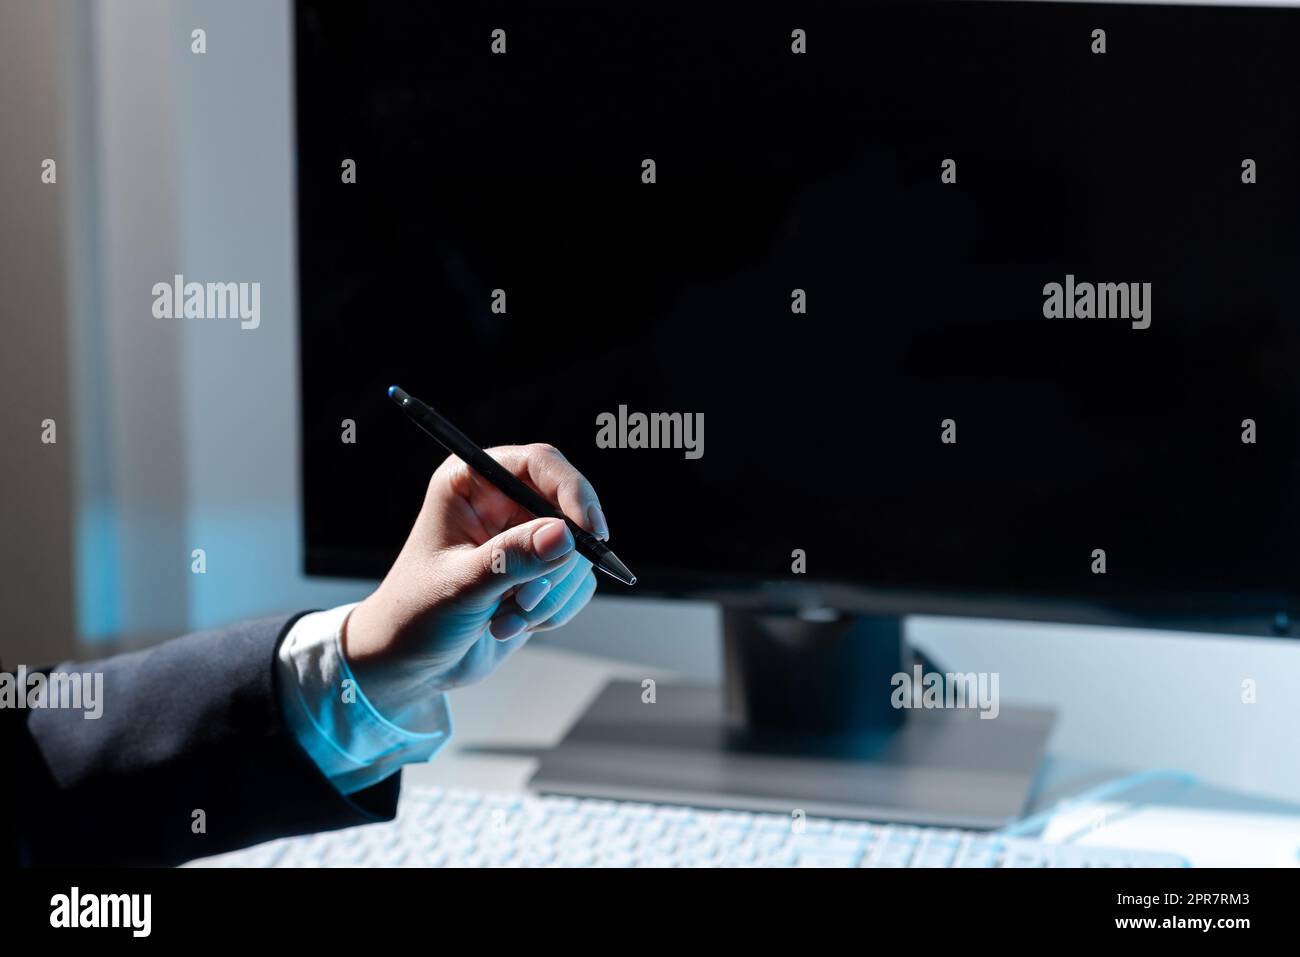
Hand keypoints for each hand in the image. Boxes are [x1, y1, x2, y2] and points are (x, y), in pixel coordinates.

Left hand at [342, 443, 608, 724]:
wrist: (409, 664)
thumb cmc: (415, 614)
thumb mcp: (461, 585)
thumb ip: (512, 558)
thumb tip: (566, 536)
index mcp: (473, 483)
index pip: (541, 464)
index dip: (573, 492)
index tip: (592, 533)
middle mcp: (503, 503)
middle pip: (569, 514)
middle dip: (553, 567)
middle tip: (522, 600)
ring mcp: (525, 540)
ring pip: (577, 557)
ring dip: (548, 598)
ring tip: (503, 619)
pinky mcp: (541, 574)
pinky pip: (577, 586)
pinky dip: (552, 612)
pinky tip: (510, 624)